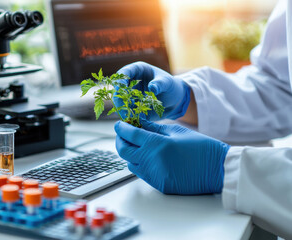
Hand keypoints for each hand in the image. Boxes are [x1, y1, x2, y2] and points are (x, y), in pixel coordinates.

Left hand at [114, 120, 229, 194]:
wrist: (218, 170)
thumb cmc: (201, 148)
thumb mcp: (177, 131)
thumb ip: (154, 128)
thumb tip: (138, 124)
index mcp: (157, 144)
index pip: (130, 135)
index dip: (121, 128)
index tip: (119, 125)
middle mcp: (152, 161)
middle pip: (124, 151)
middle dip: (120, 141)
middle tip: (123, 135)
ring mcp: (154, 175)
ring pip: (130, 163)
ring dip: (129, 154)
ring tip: (135, 146)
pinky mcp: (159, 185)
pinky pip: (141, 174)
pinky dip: (140, 164)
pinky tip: (146, 157)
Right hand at [115, 61, 190, 120]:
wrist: (174, 100)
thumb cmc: (171, 87)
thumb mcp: (167, 83)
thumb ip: (160, 84)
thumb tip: (152, 87)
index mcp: (137, 70)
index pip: (124, 72)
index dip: (120, 80)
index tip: (121, 89)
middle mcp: (130, 81)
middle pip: (118, 89)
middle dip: (119, 100)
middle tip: (124, 109)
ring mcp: (129, 94)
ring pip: (119, 102)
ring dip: (123, 110)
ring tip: (130, 118)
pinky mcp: (131, 105)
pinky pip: (125, 111)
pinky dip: (128, 116)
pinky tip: (133, 120)